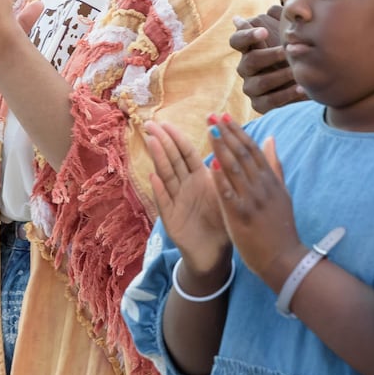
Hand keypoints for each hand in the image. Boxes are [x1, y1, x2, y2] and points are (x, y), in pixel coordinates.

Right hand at [145, 120, 230, 273]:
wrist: (215, 252)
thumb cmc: (220, 220)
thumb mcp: (223, 193)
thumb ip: (221, 173)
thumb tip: (224, 149)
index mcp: (199, 178)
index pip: (185, 153)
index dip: (176, 138)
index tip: (165, 122)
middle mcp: (185, 187)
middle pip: (172, 160)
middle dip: (161, 142)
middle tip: (150, 124)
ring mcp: (176, 201)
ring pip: (166, 176)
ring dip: (159, 159)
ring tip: (151, 142)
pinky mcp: (172, 219)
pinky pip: (165, 202)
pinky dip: (160, 190)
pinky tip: (154, 177)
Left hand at [209, 115, 302, 289]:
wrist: (284, 259)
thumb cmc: (280, 227)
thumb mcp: (282, 193)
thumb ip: (274, 165)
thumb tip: (271, 138)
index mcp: (271, 180)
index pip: (252, 149)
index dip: (237, 131)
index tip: (224, 116)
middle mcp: (262, 186)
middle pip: (242, 154)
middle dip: (226, 133)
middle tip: (212, 116)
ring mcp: (252, 201)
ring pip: (235, 168)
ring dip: (221, 147)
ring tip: (209, 130)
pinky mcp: (241, 216)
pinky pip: (229, 193)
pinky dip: (221, 178)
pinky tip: (210, 163)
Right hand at [228, 6, 305, 112]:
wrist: (309, 81)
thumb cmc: (294, 51)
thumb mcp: (288, 34)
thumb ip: (281, 18)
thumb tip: (275, 3)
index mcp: (249, 48)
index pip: (237, 40)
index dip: (246, 35)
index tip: (264, 32)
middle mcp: (245, 67)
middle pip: (249, 61)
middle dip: (269, 56)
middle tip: (287, 52)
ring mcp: (251, 87)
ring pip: (259, 82)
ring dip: (279, 76)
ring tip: (296, 71)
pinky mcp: (259, 105)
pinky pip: (269, 101)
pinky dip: (286, 95)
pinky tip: (302, 88)